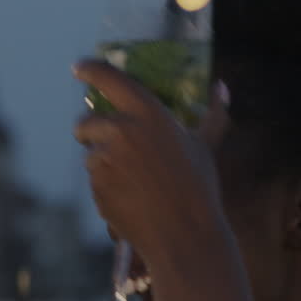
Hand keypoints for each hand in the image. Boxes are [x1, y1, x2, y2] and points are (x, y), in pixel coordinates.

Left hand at [72, 59, 226, 268]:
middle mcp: (120, 130)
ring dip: (103, 162)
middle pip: (84, 123)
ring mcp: (104, 158)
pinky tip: (131, 197)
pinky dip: (106, 184)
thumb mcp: (205, 146)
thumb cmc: (198, 187)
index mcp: (147, 113)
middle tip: (112, 145)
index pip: (110, 79)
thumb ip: (212, 115)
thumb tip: (221, 87)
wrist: (183, 233)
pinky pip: (94, 178)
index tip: (78, 68)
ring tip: (136, 181)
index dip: (90, 70)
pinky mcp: (95, 184)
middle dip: (90, 132)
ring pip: (89, 154)